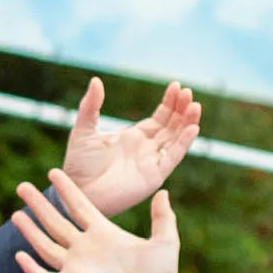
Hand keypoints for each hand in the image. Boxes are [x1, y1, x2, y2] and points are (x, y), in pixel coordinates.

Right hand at [9, 172, 180, 272]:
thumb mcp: (165, 243)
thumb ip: (163, 218)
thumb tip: (163, 192)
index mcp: (105, 233)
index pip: (79, 206)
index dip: (67, 190)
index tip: (53, 172)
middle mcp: (86, 248)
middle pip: (56, 221)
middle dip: (39, 205)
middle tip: (22, 187)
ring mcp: (76, 268)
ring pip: (46, 245)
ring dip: (31, 231)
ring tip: (16, 214)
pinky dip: (32, 268)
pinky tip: (19, 256)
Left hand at [58, 77, 200, 216]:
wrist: (77, 192)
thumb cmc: (78, 165)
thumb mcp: (84, 129)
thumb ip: (91, 105)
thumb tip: (96, 80)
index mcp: (133, 137)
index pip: (159, 117)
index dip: (169, 102)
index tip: (177, 86)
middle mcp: (146, 149)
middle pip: (172, 126)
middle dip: (181, 109)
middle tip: (188, 92)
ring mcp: (151, 162)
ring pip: (176, 139)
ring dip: (187, 122)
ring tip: (195, 105)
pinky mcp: (154, 176)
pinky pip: (173, 157)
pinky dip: (184, 143)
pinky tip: (192, 128)